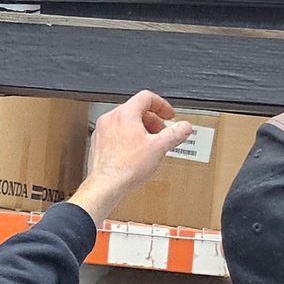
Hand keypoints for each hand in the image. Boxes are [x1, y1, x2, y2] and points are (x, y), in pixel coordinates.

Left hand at [72, 92, 195, 224]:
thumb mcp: (159, 148)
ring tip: (150, 144)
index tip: (168, 115)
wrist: (106, 186)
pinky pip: (116, 133)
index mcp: (125, 114)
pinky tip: (135, 153)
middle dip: (152, 120)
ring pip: (125, 121)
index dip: (162, 105)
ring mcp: (102, 131)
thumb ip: (175, 134)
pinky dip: (128, 138)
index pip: (146, 97)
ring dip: (140, 129)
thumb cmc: (126, 168)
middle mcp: (110, 119)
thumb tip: (185, 127)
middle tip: (162, 132)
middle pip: (136, 109)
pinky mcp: (98, 143)